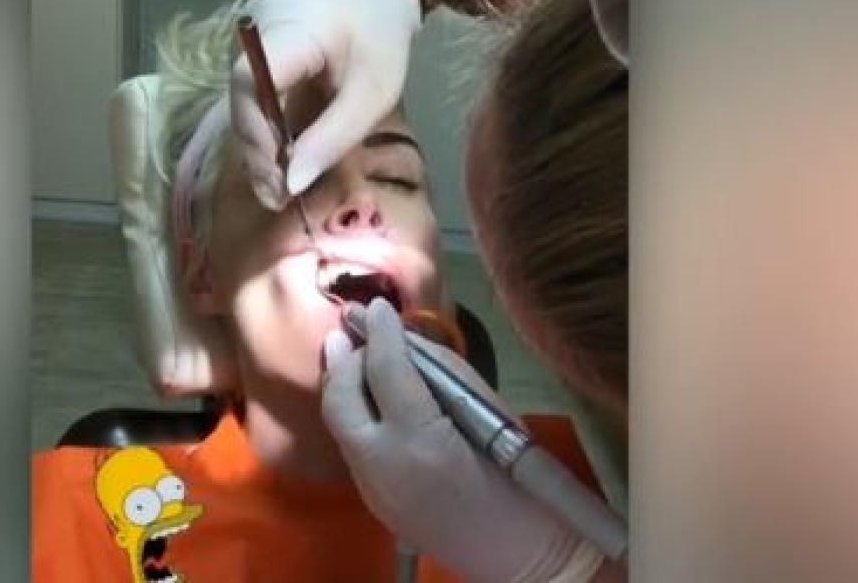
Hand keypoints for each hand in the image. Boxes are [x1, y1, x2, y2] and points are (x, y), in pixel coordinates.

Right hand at [230, 0, 420, 209]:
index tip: (279, 178)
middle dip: (258, 153)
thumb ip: (333, 137)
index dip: (257, 133)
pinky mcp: (249, 54)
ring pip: (241, 103)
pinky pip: (249, 98)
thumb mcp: (374, 92)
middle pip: (242, 97)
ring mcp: (248, 39)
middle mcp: (258, 27)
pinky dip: (263, 133)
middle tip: (278, 198)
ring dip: (258, 149)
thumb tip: (291, 184)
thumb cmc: (380, 40)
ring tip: (279, 191)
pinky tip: (278, 165)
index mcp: (295, 26)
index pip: (252, 80)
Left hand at [321, 298, 591, 582]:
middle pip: (340, 399)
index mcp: (420, 440)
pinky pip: (352, 444)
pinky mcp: (371, 500)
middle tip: (351, 328)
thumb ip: (443, 374)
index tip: (377, 305)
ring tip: (351, 353)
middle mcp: (382, 465)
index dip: (379, 331)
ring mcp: (371, 487)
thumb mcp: (489, 414)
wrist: (518, 552)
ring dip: (343, 385)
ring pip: (339, 423)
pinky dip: (355, 413)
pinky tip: (369, 396)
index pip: (385, 370)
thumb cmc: (519, 478)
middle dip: (343, 359)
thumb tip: (406, 340)